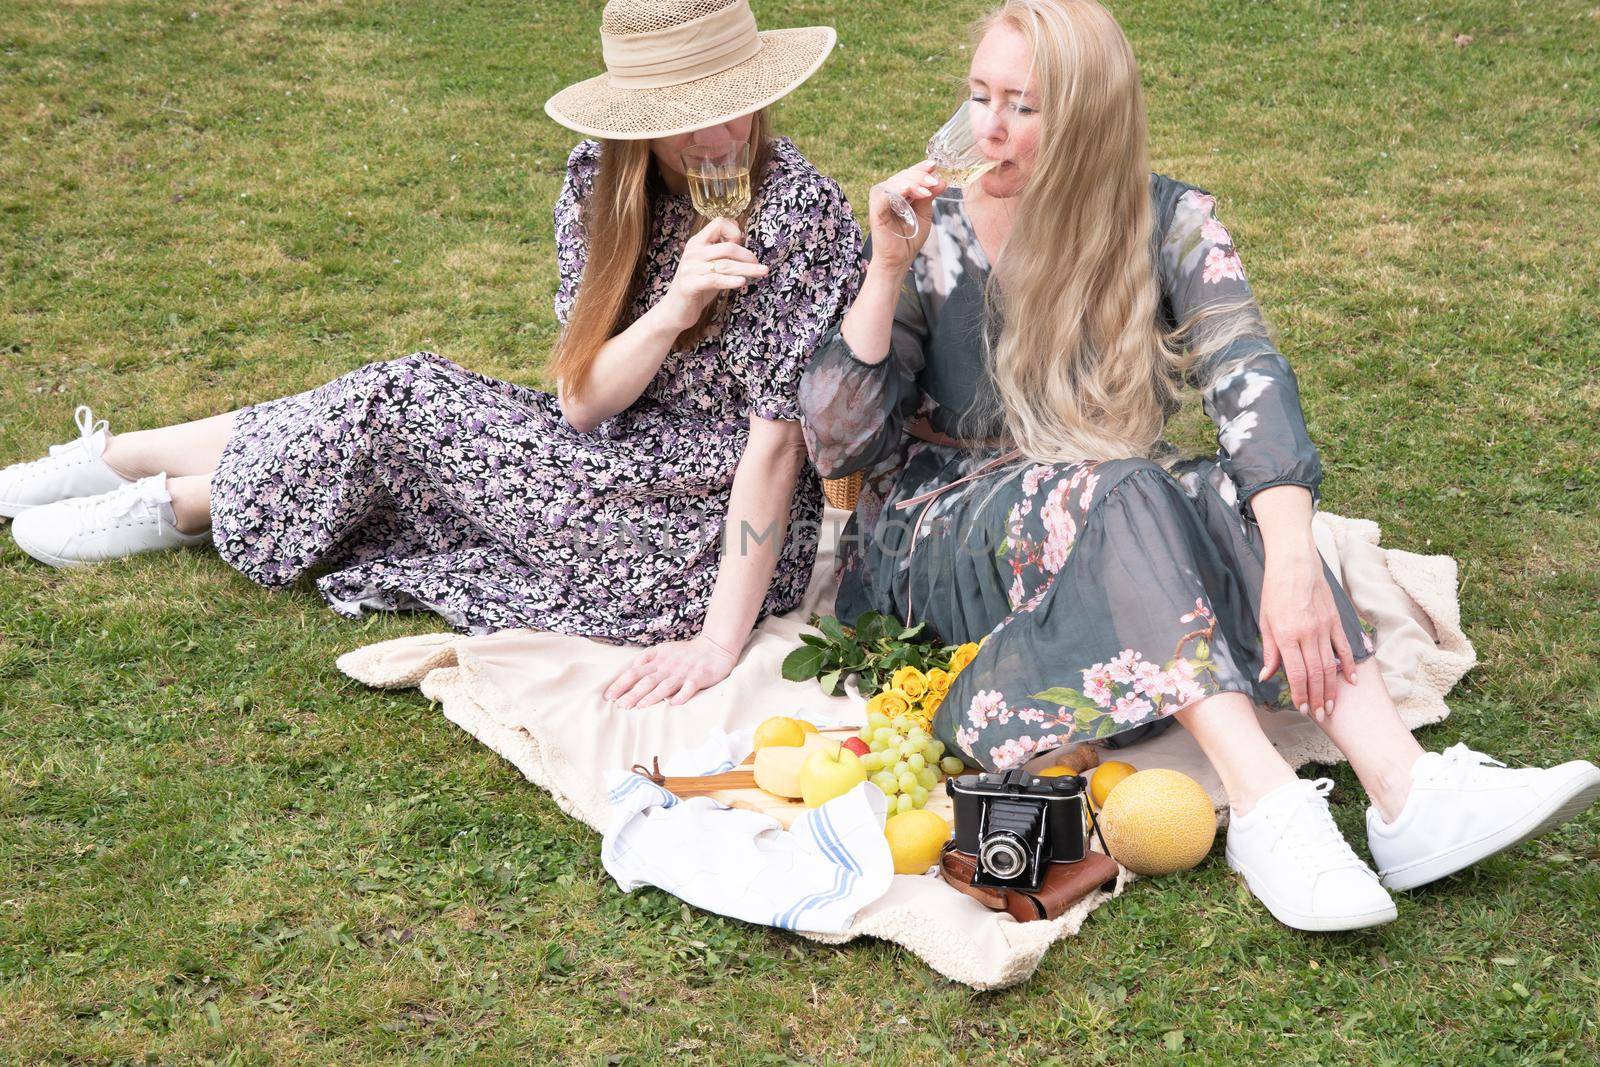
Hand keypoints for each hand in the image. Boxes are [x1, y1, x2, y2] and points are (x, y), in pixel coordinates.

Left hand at [603, 634, 739, 708]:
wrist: (715, 648)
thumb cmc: (687, 652)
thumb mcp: (664, 650)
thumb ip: (647, 658)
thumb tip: (631, 668)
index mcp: (658, 660)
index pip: (635, 672)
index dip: (621, 683)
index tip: (608, 696)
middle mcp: (668, 666)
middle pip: (647, 680)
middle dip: (632, 693)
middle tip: (619, 705)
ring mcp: (683, 673)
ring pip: (665, 685)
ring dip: (652, 696)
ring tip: (639, 707)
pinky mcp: (699, 678)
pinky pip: (689, 688)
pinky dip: (681, 696)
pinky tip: (673, 704)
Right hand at [658, 217, 768, 330]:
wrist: (675, 309)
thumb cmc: (697, 287)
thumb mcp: (710, 265)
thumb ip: (722, 251)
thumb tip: (740, 233)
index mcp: (697, 242)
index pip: (719, 223)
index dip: (734, 231)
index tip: (743, 244)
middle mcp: (693, 252)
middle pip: (727, 247)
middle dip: (748, 256)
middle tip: (760, 266)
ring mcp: (690, 268)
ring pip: (725, 265)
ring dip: (747, 269)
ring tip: (761, 273)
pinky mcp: (689, 285)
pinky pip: (714, 280)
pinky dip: (730, 281)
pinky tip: (742, 282)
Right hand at [866, 161, 946, 273]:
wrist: (899, 260)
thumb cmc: (910, 238)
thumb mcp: (925, 214)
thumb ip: (930, 197)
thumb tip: (942, 180)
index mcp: (899, 191)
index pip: (910, 174)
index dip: (921, 168)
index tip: (934, 165)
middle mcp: (888, 192)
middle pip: (904, 176)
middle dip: (920, 177)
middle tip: (934, 181)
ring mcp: (880, 200)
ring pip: (895, 183)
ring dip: (912, 184)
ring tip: (926, 192)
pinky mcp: (875, 210)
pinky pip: (884, 196)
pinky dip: (897, 191)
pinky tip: (907, 191)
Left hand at [1257, 551, 1357, 721]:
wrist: (1294, 564)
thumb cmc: (1274, 591)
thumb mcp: (1264, 621)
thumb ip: (1269, 651)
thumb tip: (1266, 676)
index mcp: (1286, 635)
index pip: (1296, 673)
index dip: (1300, 694)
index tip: (1301, 708)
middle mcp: (1307, 634)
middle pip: (1316, 674)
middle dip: (1317, 698)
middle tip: (1319, 715)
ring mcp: (1324, 627)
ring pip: (1331, 665)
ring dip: (1332, 688)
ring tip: (1332, 706)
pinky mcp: (1335, 621)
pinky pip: (1344, 648)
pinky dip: (1349, 665)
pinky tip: (1352, 681)